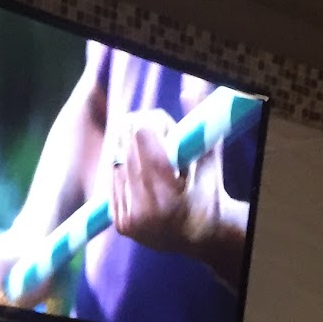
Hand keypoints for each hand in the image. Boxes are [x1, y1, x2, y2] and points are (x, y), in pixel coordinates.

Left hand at [107, 109, 249, 289]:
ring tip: (156, 162)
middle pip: (127, 145)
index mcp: (169, 196)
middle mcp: (145, 212)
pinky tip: (145, 176)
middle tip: (164, 141)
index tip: (170, 128)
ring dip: (132, 151)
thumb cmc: (210, 190)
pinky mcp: (120, 224)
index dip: (155, 123)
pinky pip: (112, 178)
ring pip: (116, 159)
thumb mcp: (209, 156)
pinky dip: (125, 169)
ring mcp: (130, 221)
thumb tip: (191, 85)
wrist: (202, 236)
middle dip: (143, 133)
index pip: (144, 136)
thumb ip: (199, 123)